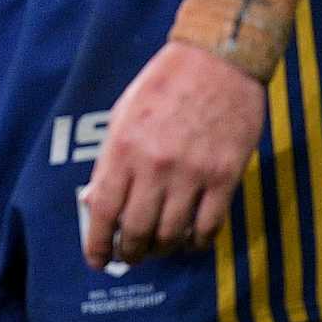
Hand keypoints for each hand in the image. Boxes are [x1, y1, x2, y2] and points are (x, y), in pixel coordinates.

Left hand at [82, 41, 265, 266]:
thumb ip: (111, 160)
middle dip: (130, 252)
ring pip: (173, 234)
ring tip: (158, 250)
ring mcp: (192, 174)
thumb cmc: (163, 85)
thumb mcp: (123, 115)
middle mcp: (155, 166)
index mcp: (123, 148)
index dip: (98, 242)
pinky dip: (197, 241)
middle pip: (138, 229)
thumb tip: (97, 201)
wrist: (216, 61)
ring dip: (163, 249)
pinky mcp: (226, 176)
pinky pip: (210, 225)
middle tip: (129, 258)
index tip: (96, 259)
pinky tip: (190, 240)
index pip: (104, 210)